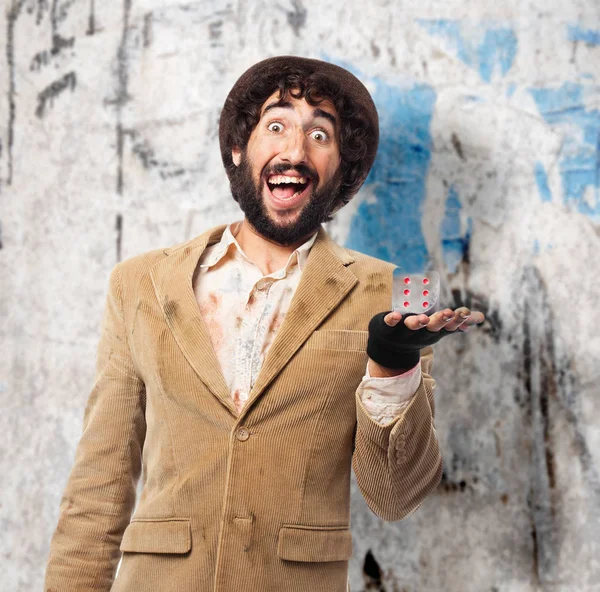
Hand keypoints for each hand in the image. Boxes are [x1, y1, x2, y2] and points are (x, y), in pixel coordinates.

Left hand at [366, 307, 485, 369]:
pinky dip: (392, 320)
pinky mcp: (387, 328)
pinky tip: (395, 315)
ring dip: (418, 323)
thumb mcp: (438, 329)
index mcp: (434, 331)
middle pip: (433, 327)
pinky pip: (388, 325)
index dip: (458, 320)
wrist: (388, 347)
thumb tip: (481, 317)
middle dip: (442, 320)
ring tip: (424, 318)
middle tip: (450, 313)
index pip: (449, 326)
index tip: (467, 312)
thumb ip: (457, 322)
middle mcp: (421, 333)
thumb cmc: (417, 333)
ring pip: (412, 327)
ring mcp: (404, 332)